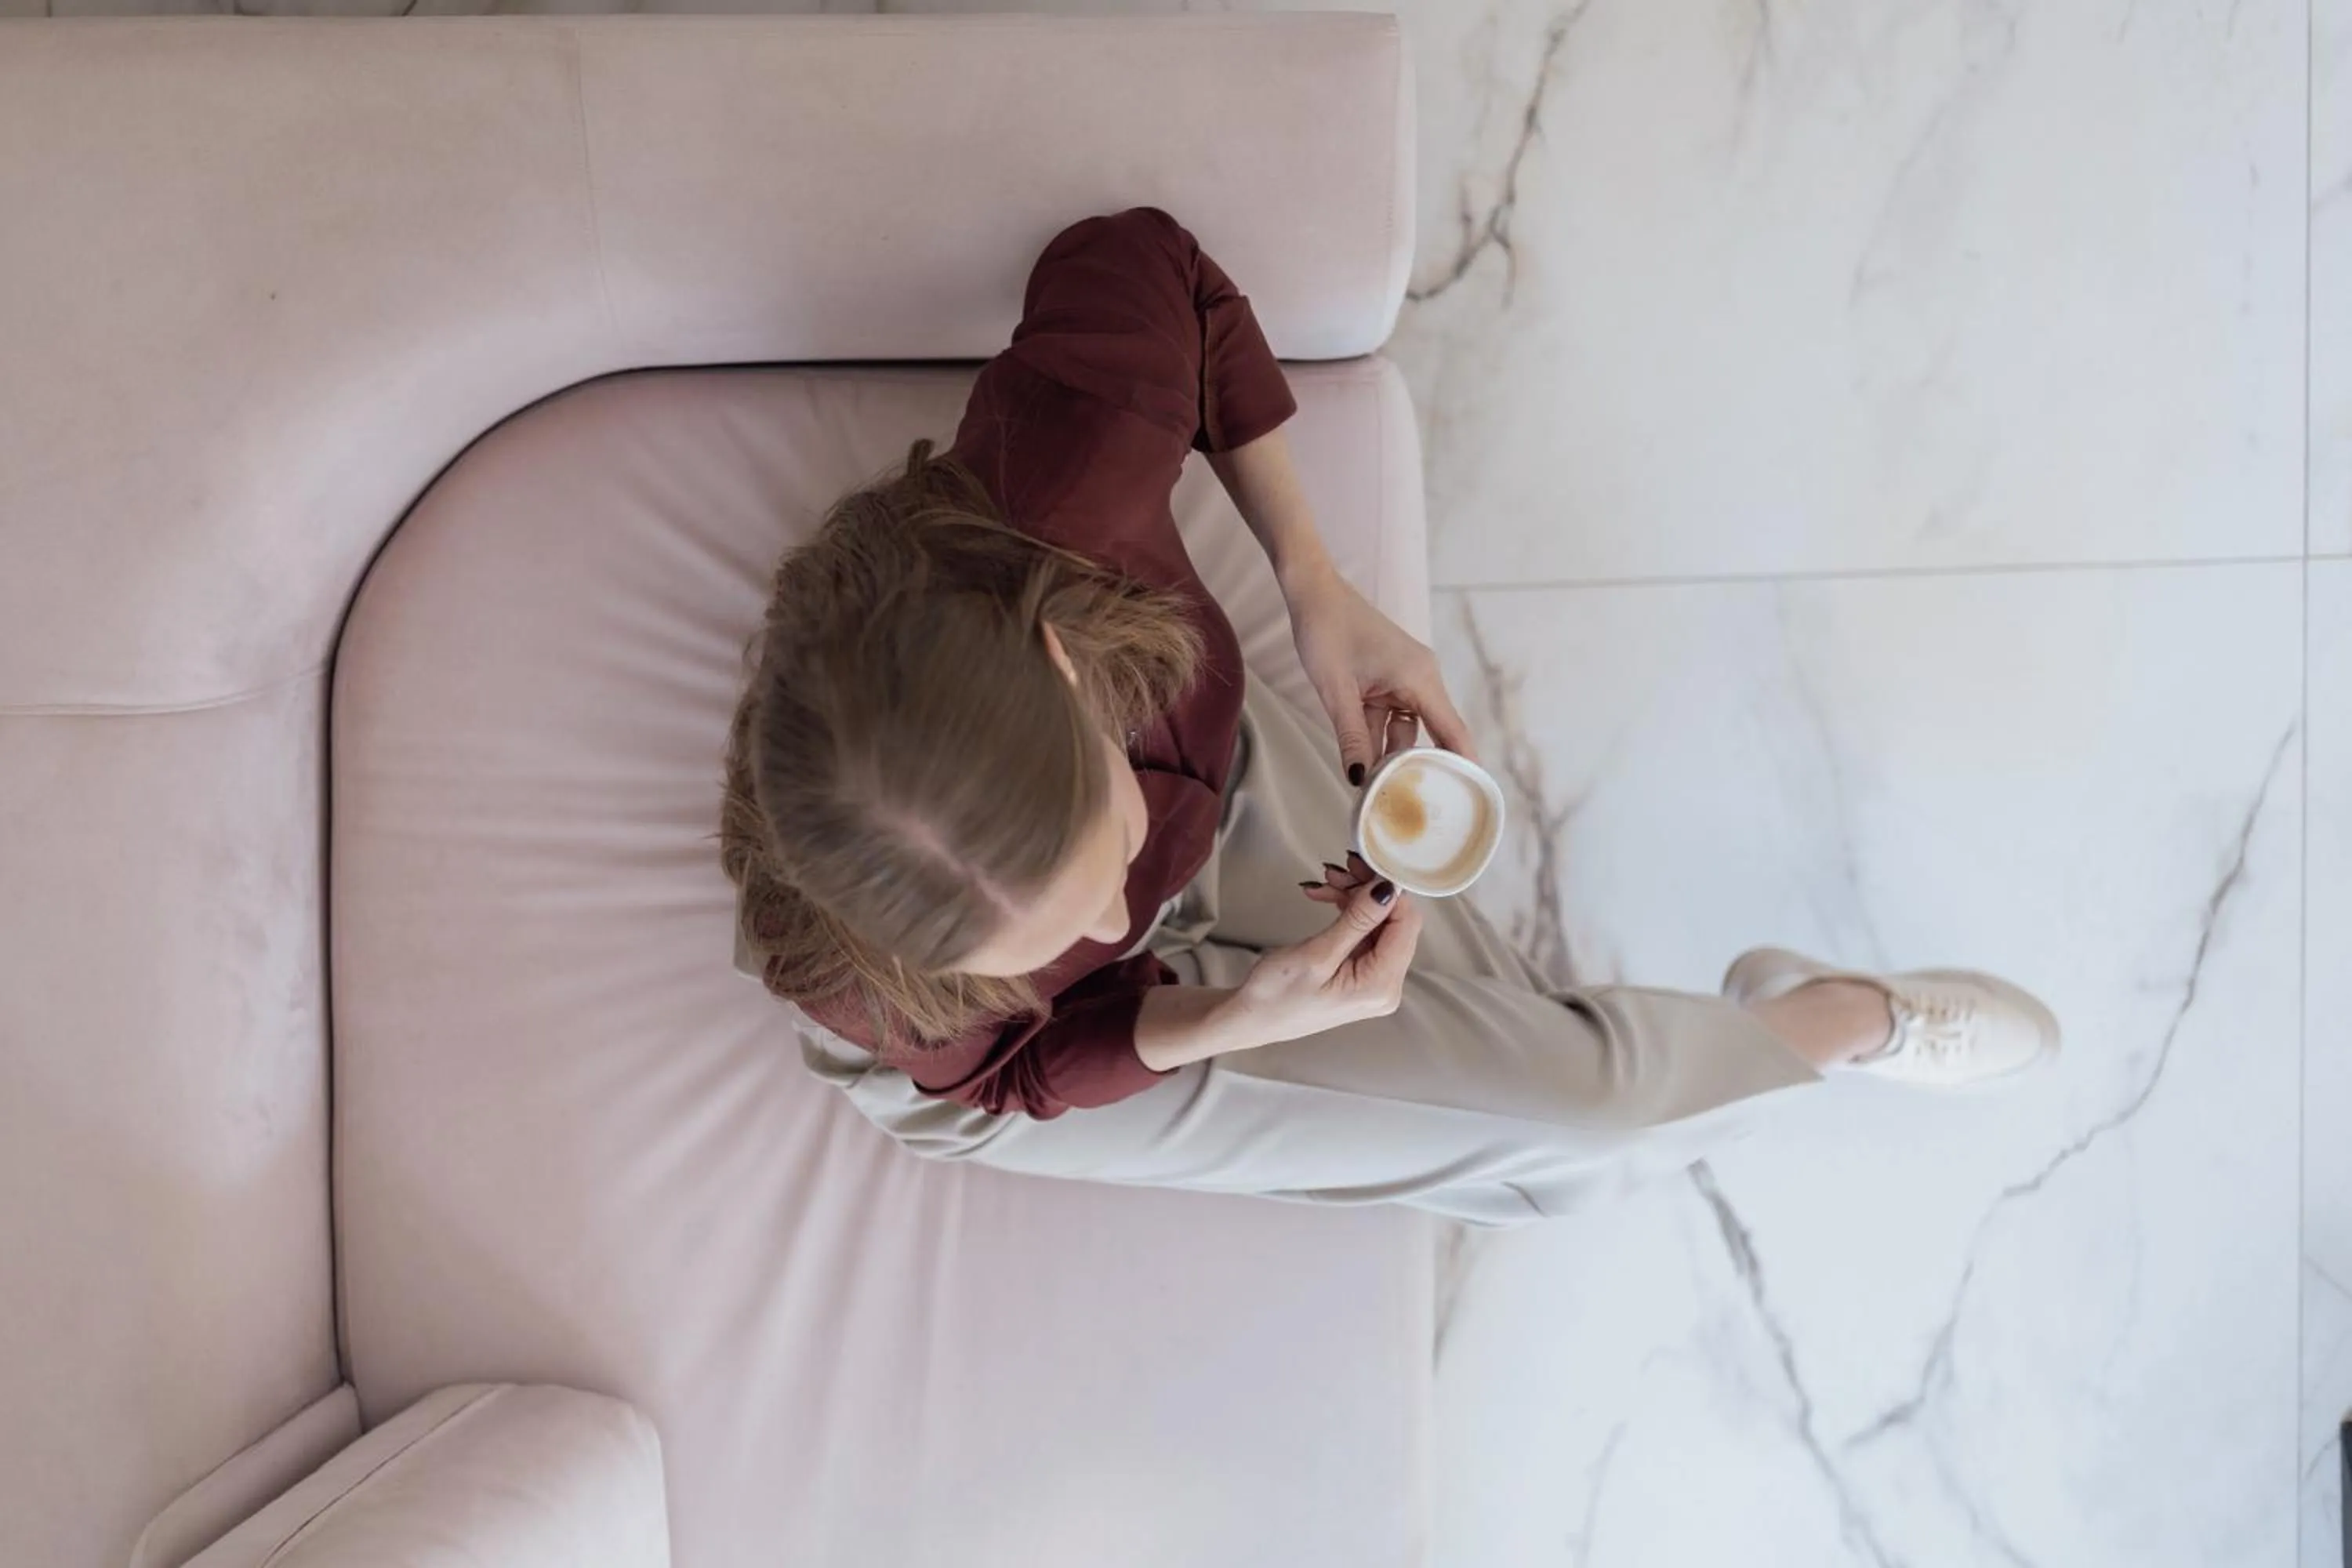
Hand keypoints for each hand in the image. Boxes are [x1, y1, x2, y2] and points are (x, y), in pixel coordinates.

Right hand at [1220, 880, 1422, 1047]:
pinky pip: (1364, 934)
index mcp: (1381, 986)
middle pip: (1395, 923)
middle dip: (1368, 891)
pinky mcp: (1361, 974)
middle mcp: (1386, 986)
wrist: (1250, 1020)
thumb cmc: (1276, 996)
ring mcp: (1374, 981)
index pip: (1406, 924)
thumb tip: (1388, 889)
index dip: (1389, 890)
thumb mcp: (1316, 954)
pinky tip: (1325, 897)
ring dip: (1354, 898)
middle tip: (1338, 869)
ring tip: (1325, 882)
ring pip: (1379, 924)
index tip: (1362, 866)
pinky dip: (1347, 912)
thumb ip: (1357, 921)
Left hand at [1282, 564, 1476, 785]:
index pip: (1453, 731)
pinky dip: (1377, 736)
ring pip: (1406, 729)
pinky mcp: (1390, 678)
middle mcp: (1422, 678)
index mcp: (1421, 678)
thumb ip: (1352, 737)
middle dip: (1418, 768)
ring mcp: (1407, 678)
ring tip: (1375, 790)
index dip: (1465, 766)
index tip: (1472, 798)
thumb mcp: (1336, 691)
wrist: (1312, 593)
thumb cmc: (1327, 632)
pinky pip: (1391, 716)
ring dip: (1389, 754)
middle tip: (1408, 805)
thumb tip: (1360, 781)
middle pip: (1432, 734)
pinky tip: (1362, 760)